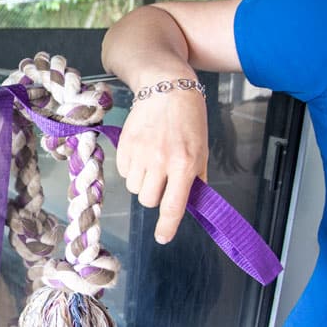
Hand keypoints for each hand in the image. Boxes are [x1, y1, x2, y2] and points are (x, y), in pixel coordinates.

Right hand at [116, 90, 208, 243]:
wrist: (165, 87)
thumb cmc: (189, 118)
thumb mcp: (201, 150)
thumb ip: (195, 179)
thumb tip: (190, 204)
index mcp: (184, 164)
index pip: (173, 206)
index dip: (167, 227)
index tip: (163, 238)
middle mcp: (160, 162)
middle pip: (149, 200)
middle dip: (155, 194)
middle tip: (163, 177)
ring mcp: (140, 154)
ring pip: (134, 188)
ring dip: (143, 182)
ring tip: (152, 160)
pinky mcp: (125, 146)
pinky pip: (124, 173)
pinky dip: (132, 169)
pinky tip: (142, 152)